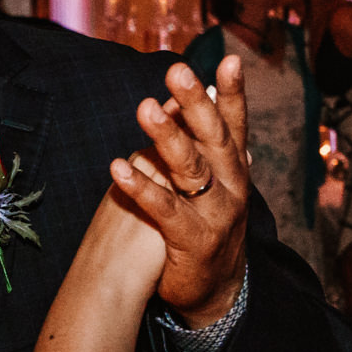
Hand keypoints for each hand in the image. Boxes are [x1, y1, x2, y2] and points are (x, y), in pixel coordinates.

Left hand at [109, 57, 249, 326]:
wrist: (214, 293)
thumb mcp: (212, 183)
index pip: (234, 124)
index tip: (229, 59)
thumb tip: (199, 93)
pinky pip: (165, 209)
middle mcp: (232, 187)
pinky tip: (117, 168)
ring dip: (168, 137)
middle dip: (197, 103)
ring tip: (146, 108)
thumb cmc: (207, 227)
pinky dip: (141, 187)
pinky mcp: (193, 240)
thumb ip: (203, 142)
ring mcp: (216, 214)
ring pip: (191, 169)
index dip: (233, 93)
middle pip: (215, 138)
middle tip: (178, 71)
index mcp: (234, 169)